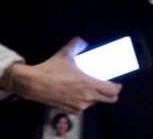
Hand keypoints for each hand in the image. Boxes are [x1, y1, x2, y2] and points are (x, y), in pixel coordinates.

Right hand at [0, 38, 121, 113]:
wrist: (34, 84)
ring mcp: (80, 106)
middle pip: (109, 100)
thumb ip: (76, 45)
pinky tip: (75, 93)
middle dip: (111, 93)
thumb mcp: (64, 54)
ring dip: (95, 96)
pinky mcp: (72, 111)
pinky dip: (83, 101)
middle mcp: (88, 98)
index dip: (118, 87)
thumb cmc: (51, 69)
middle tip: (106, 85)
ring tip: (87, 87)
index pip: (113, 91)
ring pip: (95, 103)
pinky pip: (83, 106)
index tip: (116, 82)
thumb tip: (82, 41)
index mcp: (89, 84)